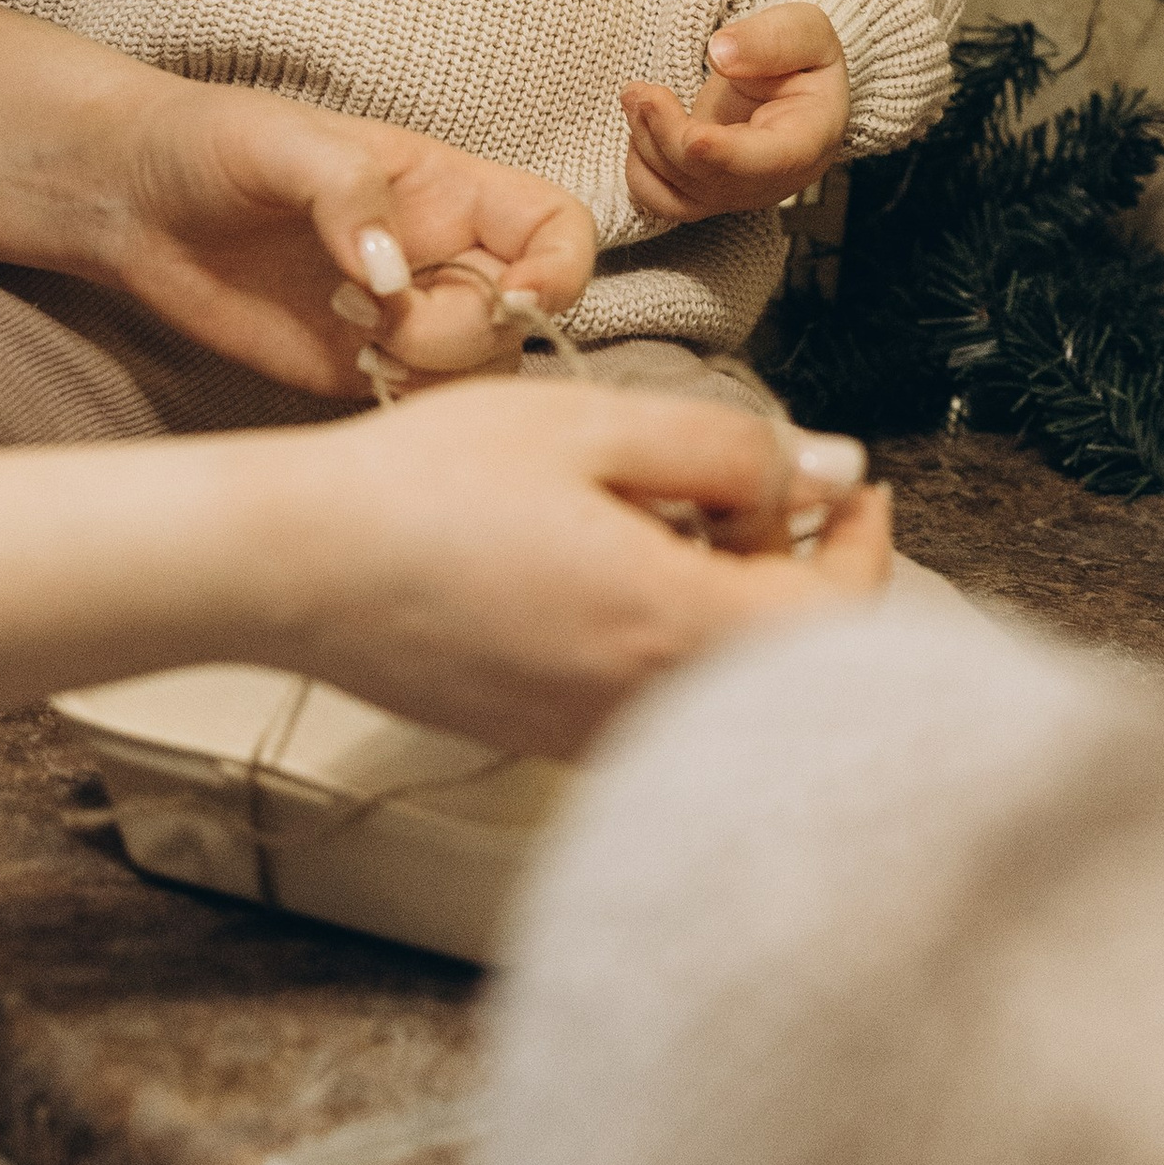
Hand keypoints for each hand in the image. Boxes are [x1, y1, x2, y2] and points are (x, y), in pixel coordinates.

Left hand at [111, 77, 599, 398]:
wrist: (129, 202)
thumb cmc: (212, 145)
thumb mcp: (281, 143)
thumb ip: (347, 191)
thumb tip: (390, 273)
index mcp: (448, 190)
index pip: (556, 230)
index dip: (561, 268)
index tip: (514, 295)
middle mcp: (441, 258)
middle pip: (524, 317)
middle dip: (469, 329)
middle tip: (384, 316)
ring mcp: (402, 320)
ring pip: (479, 371)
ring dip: (433, 369)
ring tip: (353, 334)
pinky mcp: (355, 371)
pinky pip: (415, 404)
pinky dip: (398, 401)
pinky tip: (341, 362)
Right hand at [279, 380, 893, 755]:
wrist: (297, 566)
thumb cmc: (424, 488)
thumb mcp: (591, 426)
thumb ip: (725, 450)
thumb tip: (821, 473)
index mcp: (667, 630)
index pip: (836, 621)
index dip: (867, 546)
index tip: (857, 486)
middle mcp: (642, 708)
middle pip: (792, 664)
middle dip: (808, 571)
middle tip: (776, 487)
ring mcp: (593, 735)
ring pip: (725, 684)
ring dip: (740, 603)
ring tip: (684, 514)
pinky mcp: (551, 738)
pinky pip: (659, 697)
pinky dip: (677, 635)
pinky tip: (625, 563)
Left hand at [621, 4, 850, 223]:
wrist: (790, 78)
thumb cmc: (803, 56)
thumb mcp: (805, 30)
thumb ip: (771, 39)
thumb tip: (720, 54)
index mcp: (807, 140)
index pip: (768, 162)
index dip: (727, 155)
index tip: (693, 137)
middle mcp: (772, 179)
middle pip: (712, 179)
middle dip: (668, 135)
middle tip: (642, 90)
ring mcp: (737, 191)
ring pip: (680, 193)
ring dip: (646, 145)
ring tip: (636, 94)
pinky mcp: (706, 191)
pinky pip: (663, 201)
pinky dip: (639, 169)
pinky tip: (641, 125)